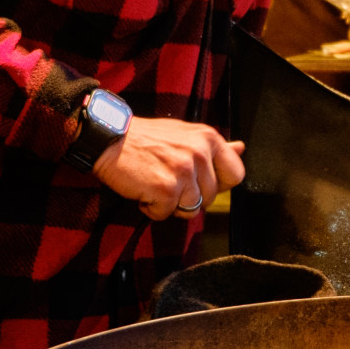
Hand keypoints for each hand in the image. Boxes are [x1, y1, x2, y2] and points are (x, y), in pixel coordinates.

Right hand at [92, 117, 246, 219]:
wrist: (109, 138)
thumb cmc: (145, 139)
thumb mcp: (185, 134)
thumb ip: (214, 147)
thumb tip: (241, 148)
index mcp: (208, 138)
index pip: (235, 174)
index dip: (218, 184)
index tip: (198, 181)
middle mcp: (200, 153)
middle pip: (211, 197)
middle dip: (189, 196)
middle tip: (167, 178)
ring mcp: (184, 171)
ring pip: (191, 209)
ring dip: (170, 204)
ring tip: (154, 182)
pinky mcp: (166, 189)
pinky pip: (166, 214)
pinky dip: (151, 208)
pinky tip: (143, 189)